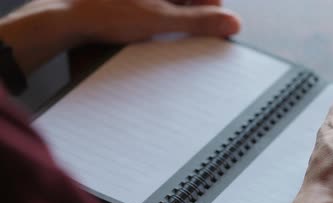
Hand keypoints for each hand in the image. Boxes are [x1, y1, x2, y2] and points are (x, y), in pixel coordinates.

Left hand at [64, 0, 240, 43]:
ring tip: (164, 32)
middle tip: (188, 33)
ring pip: (175, 4)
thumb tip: (230, 23)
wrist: (67, 16)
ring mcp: (147, 0)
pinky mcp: (137, 4)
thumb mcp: (161, 20)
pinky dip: (161, 19)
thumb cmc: (105, 12)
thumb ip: (199, 22)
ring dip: (177, 19)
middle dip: (194, 15)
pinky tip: (151, 30)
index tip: (216, 27)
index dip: (214, 9)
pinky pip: (159, 9)